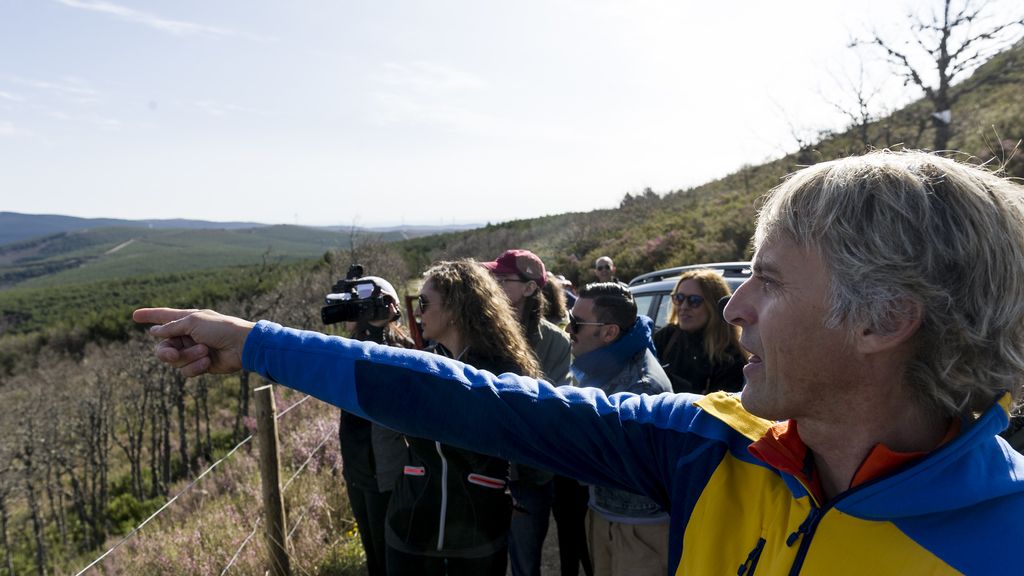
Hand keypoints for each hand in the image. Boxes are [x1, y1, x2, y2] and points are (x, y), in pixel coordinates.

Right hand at [133, 308, 255, 376]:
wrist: (242, 346)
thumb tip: (154, 331)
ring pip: (174, 361)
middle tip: (172, 354)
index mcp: (187, 320)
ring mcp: (193, 351)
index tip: (134, 315)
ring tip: (205, 351)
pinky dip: (195, 366)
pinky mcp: (200, 365)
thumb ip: (172, 327)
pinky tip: (207, 362)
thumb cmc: (220, 329)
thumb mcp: (193, 323)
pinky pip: (185, 370)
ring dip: (188, 357)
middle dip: (166, 352)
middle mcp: (187, 335)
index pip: (164, 316)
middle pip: (163, 347)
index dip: (149, 315)